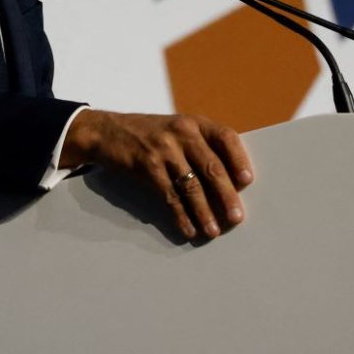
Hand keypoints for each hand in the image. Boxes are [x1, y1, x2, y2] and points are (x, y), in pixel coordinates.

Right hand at [60, 110, 252, 239]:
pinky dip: (181, 215)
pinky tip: (188, 228)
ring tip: (213, 230)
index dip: (239, 159)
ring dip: (204, 212)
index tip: (247, 181)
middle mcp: (182, 132)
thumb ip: (199, 146)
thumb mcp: (175, 128)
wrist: (105, 131)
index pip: (226, 137)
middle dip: (226, 195)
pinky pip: (170, 196)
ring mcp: (164, 149)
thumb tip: (228, 183)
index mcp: (194, 122)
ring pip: (192, 186)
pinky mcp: (147, 166)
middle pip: (212, 167)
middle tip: (236, 217)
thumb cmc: (147, 133)